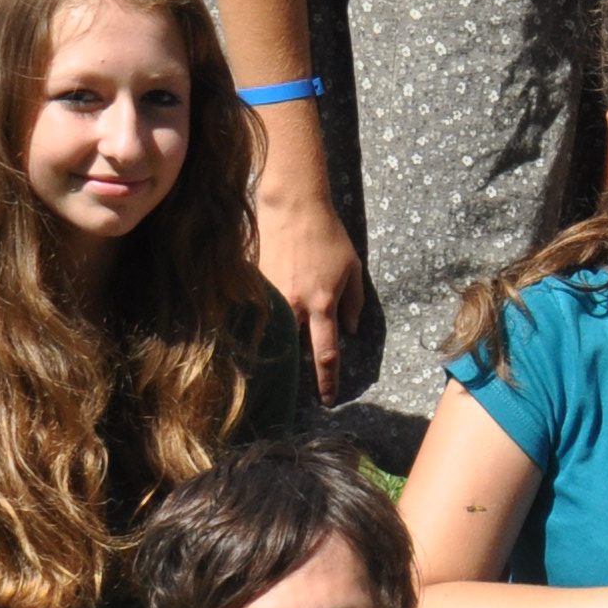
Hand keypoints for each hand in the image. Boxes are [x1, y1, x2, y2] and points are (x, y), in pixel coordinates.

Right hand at [258, 191, 365, 404]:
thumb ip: (353, 303)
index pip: (325, 355)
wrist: (292, 207)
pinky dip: (267, 320)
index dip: (326, 381)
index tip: (327, 400)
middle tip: (303, 384)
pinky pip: (262, 312)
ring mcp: (270, 297)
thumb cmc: (328, 236)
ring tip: (282, 354)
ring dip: (282, 344)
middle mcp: (294, 307)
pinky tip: (265, 322)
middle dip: (300, 367)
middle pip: (295, 349)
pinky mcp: (254, 286)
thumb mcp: (352, 269)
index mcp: (322, 305)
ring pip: (276, 333)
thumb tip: (349, 331)